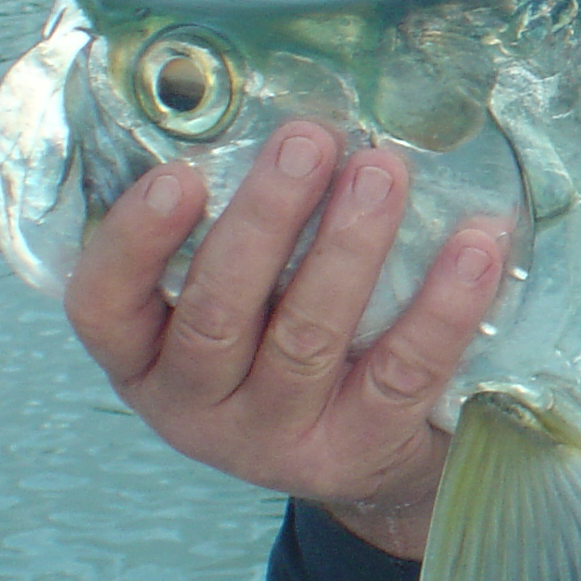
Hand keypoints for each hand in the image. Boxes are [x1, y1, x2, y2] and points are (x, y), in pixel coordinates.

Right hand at [62, 120, 512, 559]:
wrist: (363, 463)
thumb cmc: (282, 343)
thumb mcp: (235, 302)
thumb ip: (234, 233)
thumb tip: (284, 117)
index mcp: (144, 358)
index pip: (105, 306)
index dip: (133, 242)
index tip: (178, 174)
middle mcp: (196, 405)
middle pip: (219, 313)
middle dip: (266, 220)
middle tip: (309, 141)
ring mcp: (276, 436)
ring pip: (308, 338)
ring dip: (350, 246)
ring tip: (383, 169)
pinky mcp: (360, 450)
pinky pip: (403, 371)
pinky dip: (443, 305)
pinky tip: (476, 245)